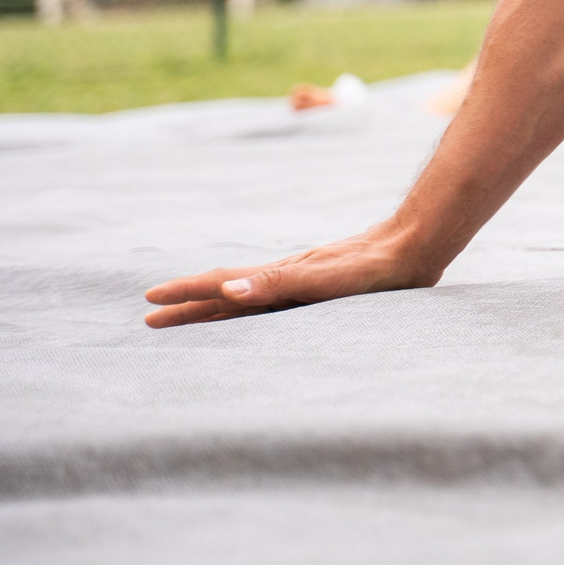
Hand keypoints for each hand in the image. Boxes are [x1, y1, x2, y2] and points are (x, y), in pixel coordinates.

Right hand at [142, 229, 439, 327]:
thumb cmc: (373, 268)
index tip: (150, 303)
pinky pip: (273, 300)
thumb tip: (228, 292)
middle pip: (227, 294)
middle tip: (151, 318)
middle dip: (189, 307)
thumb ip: (279, 284)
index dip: (186, 296)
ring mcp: (303, 281)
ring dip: (215, 306)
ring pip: (248, 296)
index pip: (221, 287)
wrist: (413, 245)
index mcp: (279, 278)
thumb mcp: (325, 279)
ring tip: (192, 315)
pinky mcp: (323, 286)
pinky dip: (250, 307)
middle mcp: (285, 278)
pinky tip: (256, 312)